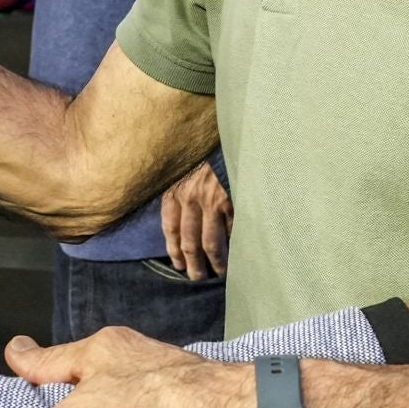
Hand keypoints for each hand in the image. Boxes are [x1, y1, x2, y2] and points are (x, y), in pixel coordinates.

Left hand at [161, 161, 230, 278]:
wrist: (226, 129)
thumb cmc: (201, 151)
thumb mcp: (182, 166)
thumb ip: (179, 188)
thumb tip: (181, 213)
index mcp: (174, 191)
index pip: (170, 229)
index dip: (174, 250)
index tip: (178, 265)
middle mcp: (191, 199)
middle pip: (190, 242)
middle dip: (193, 264)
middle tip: (197, 278)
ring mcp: (213, 201)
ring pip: (212, 242)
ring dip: (215, 262)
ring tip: (219, 274)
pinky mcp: (233, 200)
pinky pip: (233, 229)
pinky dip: (235, 243)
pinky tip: (238, 254)